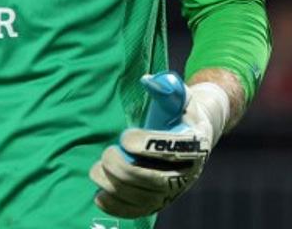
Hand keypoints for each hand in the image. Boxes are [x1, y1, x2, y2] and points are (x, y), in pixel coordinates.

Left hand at [89, 72, 229, 217]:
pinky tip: (99, 196)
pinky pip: (140, 210)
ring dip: (116, 186)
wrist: (193, 134)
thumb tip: (148, 81)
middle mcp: (188, 172)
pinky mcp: (161, 201)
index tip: (124, 136)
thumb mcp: (177, 96)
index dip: (146, 145)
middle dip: (125, 169)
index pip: (172, 149)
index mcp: (194, 143)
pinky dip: (118, 206)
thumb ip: (166, 87)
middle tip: (107, 154)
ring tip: (97, 170)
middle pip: (155, 180)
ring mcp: (174, 190)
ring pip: (144, 197)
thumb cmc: (179, 112)